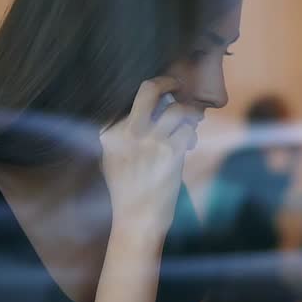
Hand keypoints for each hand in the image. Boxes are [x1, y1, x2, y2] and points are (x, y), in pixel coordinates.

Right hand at [100, 77, 199, 243]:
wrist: (137, 219)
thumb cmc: (126, 191)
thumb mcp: (112, 160)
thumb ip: (121, 136)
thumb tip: (149, 110)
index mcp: (110, 133)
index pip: (130, 97)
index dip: (152, 91)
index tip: (161, 94)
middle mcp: (128, 133)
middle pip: (149, 89)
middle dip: (168, 82)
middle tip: (177, 85)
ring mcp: (150, 142)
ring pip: (177, 108)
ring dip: (189, 111)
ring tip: (192, 118)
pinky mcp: (170, 154)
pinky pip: (188, 130)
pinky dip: (192, 133)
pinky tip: (189, 143)